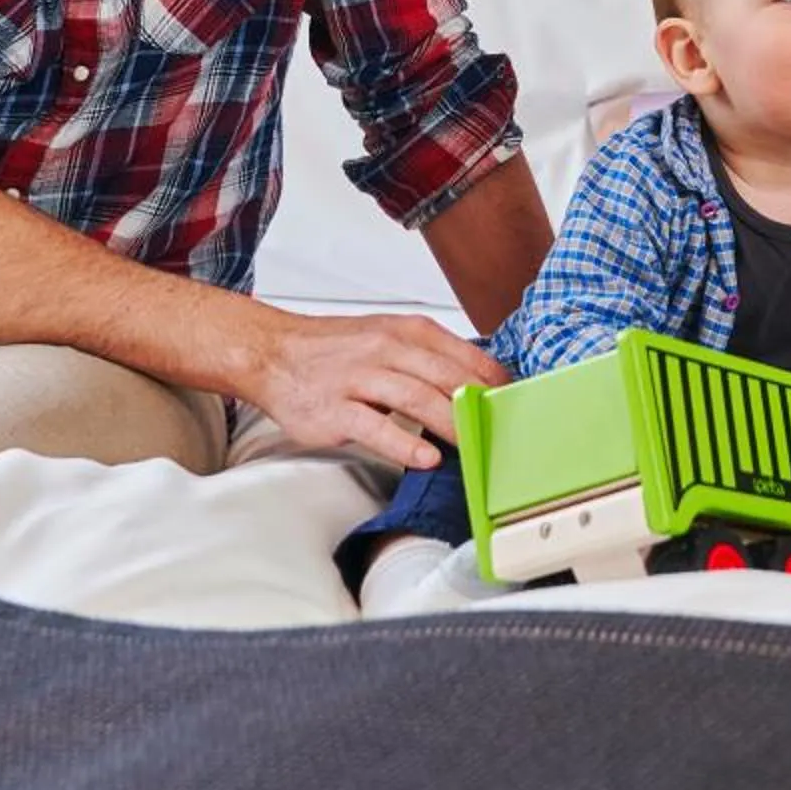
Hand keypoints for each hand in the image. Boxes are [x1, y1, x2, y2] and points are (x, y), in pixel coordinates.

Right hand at [228, 307, 506, 467]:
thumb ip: (431, 357)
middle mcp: (386, 349)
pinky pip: (375, 427)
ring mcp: (360, 377)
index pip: (464, 355)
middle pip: (446, 376)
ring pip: (416, 398)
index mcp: (407, 331)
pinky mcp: (335, 408)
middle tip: (504, 431)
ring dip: (451, 423)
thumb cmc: (337, 350)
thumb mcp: (389, 336)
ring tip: (475, 446)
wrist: (274, 353)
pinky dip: (404, 444)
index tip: (516, 406)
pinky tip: (427, 458)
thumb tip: (481, 382)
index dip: (494, 382)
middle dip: (479, 406)